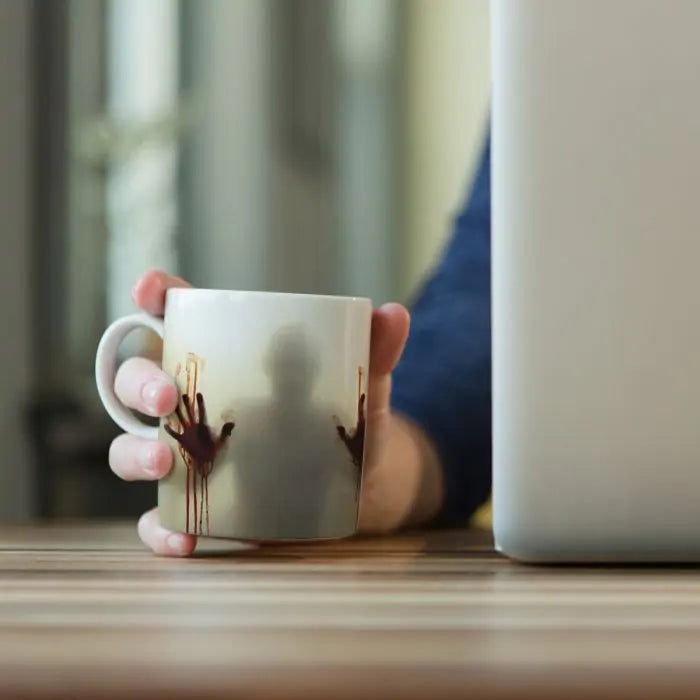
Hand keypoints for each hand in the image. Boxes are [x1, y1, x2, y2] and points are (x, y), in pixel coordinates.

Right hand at [108, 269, 420, 554]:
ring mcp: (192, 456)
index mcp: (226, 359)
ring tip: (164, 464)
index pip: (179, 318)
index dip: (155, 298)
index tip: (148, 288)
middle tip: (167, 395)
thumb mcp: (362, 386)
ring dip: (136, 454)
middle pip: (139, 380)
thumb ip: (375, 352)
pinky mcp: (202, 506)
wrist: (360, 487)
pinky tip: (183, 539)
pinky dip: (161, 529)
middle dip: (141, 381)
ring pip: (133, 447)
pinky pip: (163, 518)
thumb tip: (393, 314)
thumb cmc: (348, 422)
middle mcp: (197, 404)